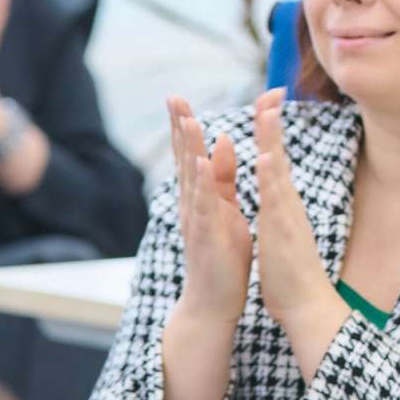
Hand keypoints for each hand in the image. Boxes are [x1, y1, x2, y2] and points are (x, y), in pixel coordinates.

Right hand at [168, 96, 252, 328]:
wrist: (213, 302)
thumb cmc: (222, 255)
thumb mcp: (226, 208)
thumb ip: (223, 176)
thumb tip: (222, 140)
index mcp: (199, 197)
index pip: (189, 155)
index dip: (183, 126)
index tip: (179, 97)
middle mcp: (192, 205)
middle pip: (184, 160)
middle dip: (179, 128)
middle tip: (173, 97)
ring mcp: (197, 221)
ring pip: (192, 180)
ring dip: (189, 149)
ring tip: (187, 120)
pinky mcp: (207, 237)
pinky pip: (205, 208)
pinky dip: (203, 185)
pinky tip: (203, 164)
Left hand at [250, 88, 346, 375]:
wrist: (307, 306)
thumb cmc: (290, 274)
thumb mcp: (280, 232)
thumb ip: (277, 211)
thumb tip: (275, 198)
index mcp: (282, 204)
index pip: (274, 158)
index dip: (269, 130)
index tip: (266, 101)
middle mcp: (287, 203)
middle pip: (278, 154)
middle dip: (273, 122)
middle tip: (271, 89)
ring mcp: (287, 216)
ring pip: (278, 171)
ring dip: (272, 139)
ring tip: (267, 110)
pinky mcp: (283, 232)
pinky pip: (275, 200)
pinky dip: (269, 177)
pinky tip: (264, 157)